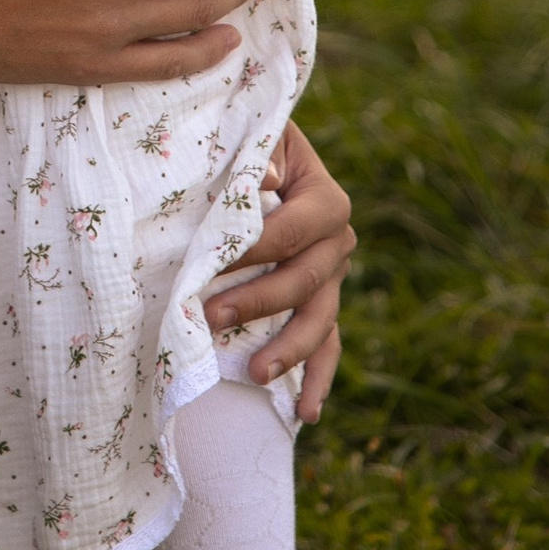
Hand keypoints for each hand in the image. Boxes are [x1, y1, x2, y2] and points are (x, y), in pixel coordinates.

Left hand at [208, 123, 353, 421]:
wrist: (257, 151)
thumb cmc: (245, 143)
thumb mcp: (253, 137)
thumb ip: (257, 154)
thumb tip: (265, 177)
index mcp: (325, 199)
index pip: (290, 230)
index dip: (252, 248)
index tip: (210, 262)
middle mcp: (338, 241)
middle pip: (304, 281)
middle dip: (258, 302)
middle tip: (210, 317)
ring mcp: (332, 277)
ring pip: (319, 321)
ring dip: (288, 350)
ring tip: (254, 373)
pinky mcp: (320, 303)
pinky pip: (327, 346)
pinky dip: (317, 379)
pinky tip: (305, 413)